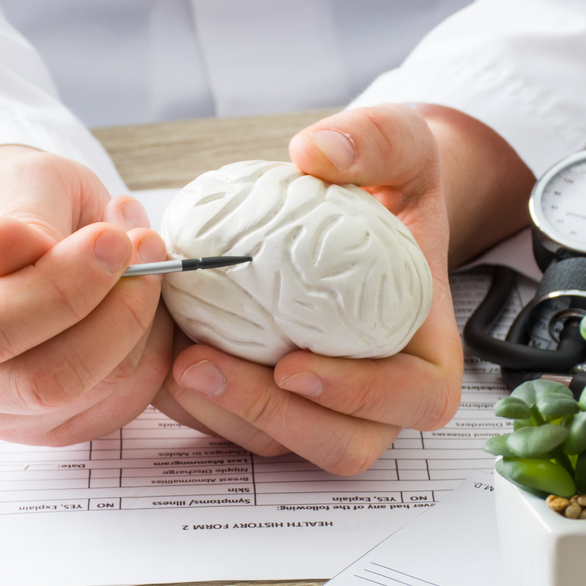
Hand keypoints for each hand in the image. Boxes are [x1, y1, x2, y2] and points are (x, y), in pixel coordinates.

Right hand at [0, 146, 173, 444]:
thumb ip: (20, 214)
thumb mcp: (16, 181)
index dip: (59, 291)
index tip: (113, 240)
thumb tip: (11, 244)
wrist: (28, 234)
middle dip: (114, 316)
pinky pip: (124, 402)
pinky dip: (150, 351)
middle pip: (42, 383)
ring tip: (146, 261)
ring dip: (140, 326)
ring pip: (93, 393)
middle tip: (147, 250)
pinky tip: (141, 302)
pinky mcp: (58, 426)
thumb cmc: (17, 205)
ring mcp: (5, 413)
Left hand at [156, 105, 466, 474]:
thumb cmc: (389, 194)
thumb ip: (379, 140)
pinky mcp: (273, 409)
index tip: (293, 366)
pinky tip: (160, 356)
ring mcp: (324, 411)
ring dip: (223, 414)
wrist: (356, 217)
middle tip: (204, 365)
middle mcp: (379, 398)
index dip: (361, 397)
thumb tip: (317, 152)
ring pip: (280, 444)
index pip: (414, 400)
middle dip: (270, 417)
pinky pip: (235, 429)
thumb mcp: (401, 152)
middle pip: (341, 444)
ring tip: (172, 360)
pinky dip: (197, 404)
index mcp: (426, 353)